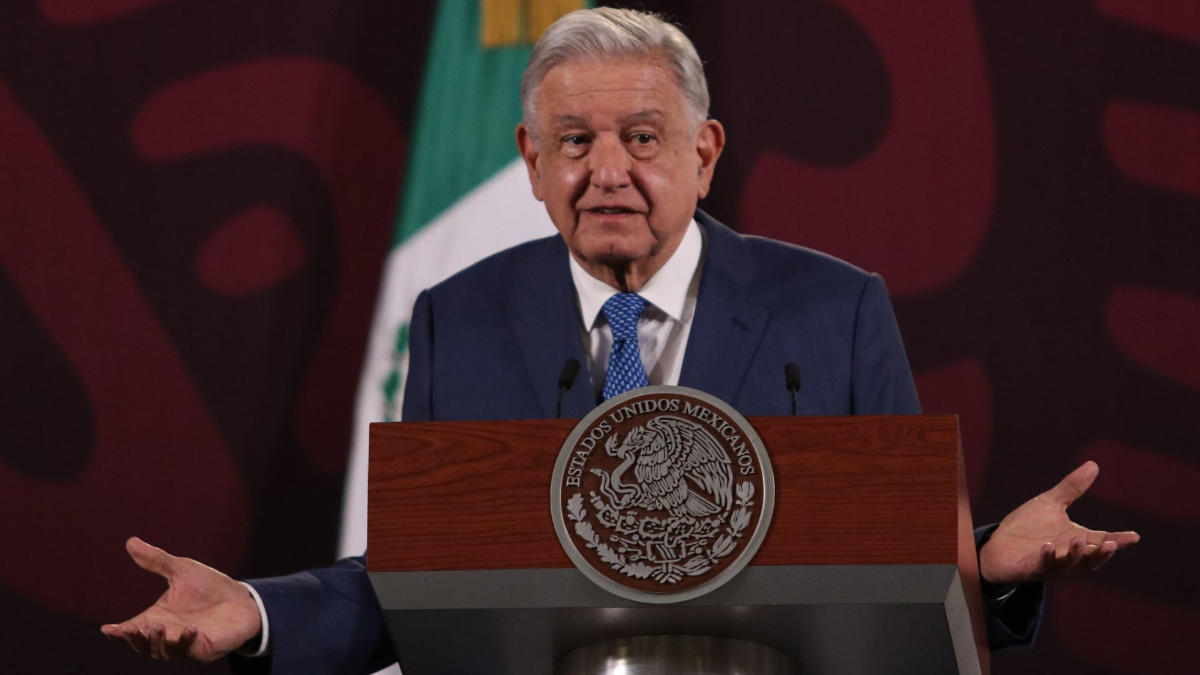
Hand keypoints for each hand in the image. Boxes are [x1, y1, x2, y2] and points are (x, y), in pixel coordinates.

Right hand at [101, 537, 261, 660]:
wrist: (243, 599)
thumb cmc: (210, 587)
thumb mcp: (182, 570)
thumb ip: (156, 561)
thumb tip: (131, 542)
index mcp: (156, 618)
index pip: (131, 630)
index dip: (117, 633)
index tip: (107, 629)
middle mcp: (167, 635)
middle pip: (142, 644)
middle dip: (134, 639)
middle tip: (130, 629)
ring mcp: (184, 645)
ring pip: (162, 651)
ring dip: (156, 642)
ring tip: (155, 627)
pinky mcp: (203, 650)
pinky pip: (191, 651)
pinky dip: (187, 642)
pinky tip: (190, 630)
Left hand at [979, 461, 1139, 584]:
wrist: (999, 544)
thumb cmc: (1028, 527)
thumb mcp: (1051, 504)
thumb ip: (1072, 488)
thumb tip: (1093, 464)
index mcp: (1077, 539)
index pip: (1102, 540)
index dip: (1119, 540)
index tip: (1135, 536)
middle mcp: (1069, 555)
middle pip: (1091, 558)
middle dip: (1102, 553)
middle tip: (1112, 544)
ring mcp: (1052, 564)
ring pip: (1070, 564)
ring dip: (1076, 554)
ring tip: (1079, 540)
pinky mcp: (1033, 568)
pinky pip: (1043, 565)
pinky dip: (1047, 557)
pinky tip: (1047, 547)